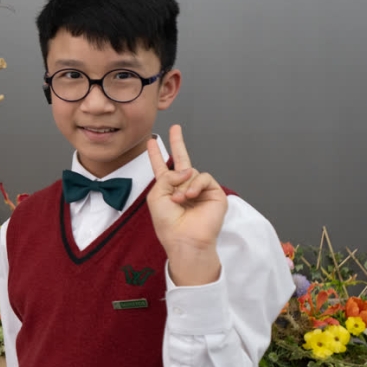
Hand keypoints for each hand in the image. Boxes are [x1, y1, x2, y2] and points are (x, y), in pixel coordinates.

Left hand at [147, 124, 227, 285]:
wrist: (184, 239)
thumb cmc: (168, 222)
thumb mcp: (157, 196)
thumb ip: (166, 177)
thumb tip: (186, 170)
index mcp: (168, 189)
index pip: (162, 167)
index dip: (156, 154)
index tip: (152, 141)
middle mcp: (184, 187)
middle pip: (181, 160)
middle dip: (177, 143)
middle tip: (175, 127)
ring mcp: (200, 190)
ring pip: (191, 172)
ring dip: (183, 185)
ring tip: (180, 200)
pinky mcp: (214, 193)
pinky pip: (204, 178)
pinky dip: (195, 185)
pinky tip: (190, 196)